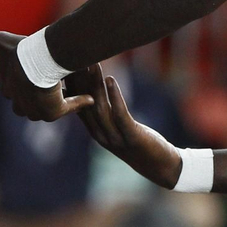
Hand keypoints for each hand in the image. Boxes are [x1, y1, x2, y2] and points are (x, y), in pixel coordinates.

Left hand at [0, 21, 93, 121]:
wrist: (39, 61)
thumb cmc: (20, 51)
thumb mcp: (1, 42)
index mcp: (8, 89)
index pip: (14, 90)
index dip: (24, 83)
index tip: (34, 76)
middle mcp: (20, 104)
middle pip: (28, 105)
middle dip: (37, 98)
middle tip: (51, 87)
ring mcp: (36, 110)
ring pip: (47, 108)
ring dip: (57, 102)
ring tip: (70, 90)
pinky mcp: (53, 112)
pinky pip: (69, 108)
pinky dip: (79, 102)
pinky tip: (89, 98)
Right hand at [72, 65, 183, 189]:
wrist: (160, 166)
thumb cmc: (140, 143)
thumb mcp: (119, 128)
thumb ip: (106, 114)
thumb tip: (97, 93)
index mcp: (96, 131)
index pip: (78, 107)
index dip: (70, 87)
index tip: (65, 66)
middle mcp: (101, 134)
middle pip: (85, 105)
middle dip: (79, 82)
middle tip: (74, 59)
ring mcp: (115, 137)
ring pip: (100, 107)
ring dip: (95, 84)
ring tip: (92, 64)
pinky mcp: (131, 136)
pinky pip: (119, 113)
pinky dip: (114, 96)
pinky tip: (110, 79)